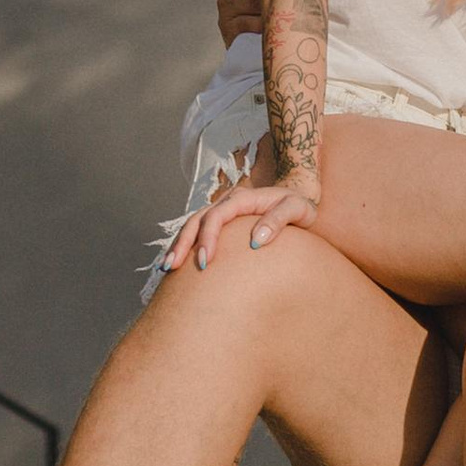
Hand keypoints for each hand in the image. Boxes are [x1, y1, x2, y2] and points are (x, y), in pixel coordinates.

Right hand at [159, 171, 318, 277]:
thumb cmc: (300, 207)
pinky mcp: (222, 224)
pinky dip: (186, 247)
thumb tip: (256, 240)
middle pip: (196, 220)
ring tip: (166, 268)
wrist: (299, 204)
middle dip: (182, 244)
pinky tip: (178, 265)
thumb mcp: (297, 209)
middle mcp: (227, 202)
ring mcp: (222, 211)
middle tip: (172, 268)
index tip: (205, 262)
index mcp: (242, 198)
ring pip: (192, 226)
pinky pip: (198, 232)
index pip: (216, 216)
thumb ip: (279, 220)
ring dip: (178, 245)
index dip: (207, 237)